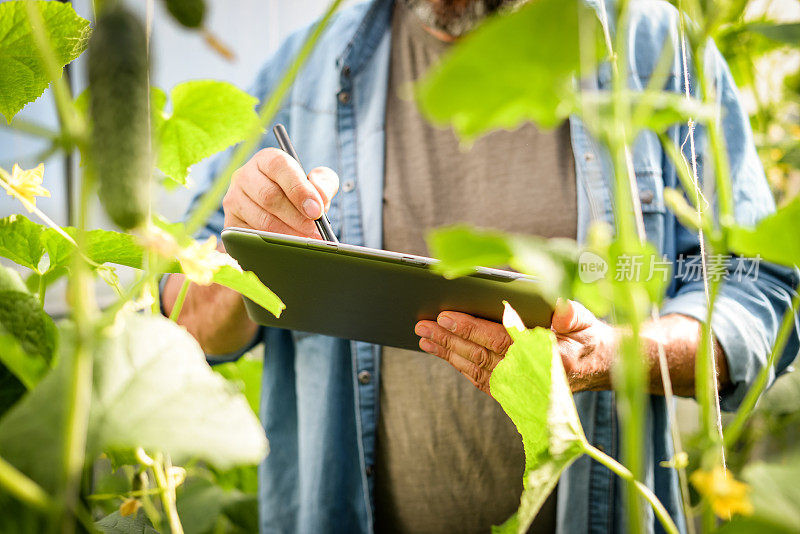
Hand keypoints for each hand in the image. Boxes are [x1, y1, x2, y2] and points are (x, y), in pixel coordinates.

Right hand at [222, 148, 338, 237]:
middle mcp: (244, 175)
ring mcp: (234, 200)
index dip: (299, 189)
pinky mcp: (230, 223)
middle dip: (297, 217)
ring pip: (261, 219)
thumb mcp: (315, 183)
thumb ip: (323, 183)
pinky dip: (272, 245)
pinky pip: (251, 237)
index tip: (316, 211)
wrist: (281, 213)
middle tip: (315, 232)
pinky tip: (287, 248)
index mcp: (266, 160)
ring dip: (287, 234)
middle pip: (269, 196)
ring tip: (305, 242)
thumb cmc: (299, 195)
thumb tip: (319, 198)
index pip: (279, 167)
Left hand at [415, 299, 616, 395]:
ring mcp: (522, 390)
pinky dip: (460, 366)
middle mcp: (532, 378)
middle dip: (449, 340)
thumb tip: (557, 308)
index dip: (470, 328)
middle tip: (423, 326)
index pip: (500, 341)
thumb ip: (569, 314)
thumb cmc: (587, 336)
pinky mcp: (514, 395)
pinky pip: (481, 380)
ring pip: (476, 371)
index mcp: (548, 358)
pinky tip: (443, 353)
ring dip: (448, 354)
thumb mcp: (585, 319)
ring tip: (424, 338)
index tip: (446, 316)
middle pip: (481, 357)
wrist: (599, 366)